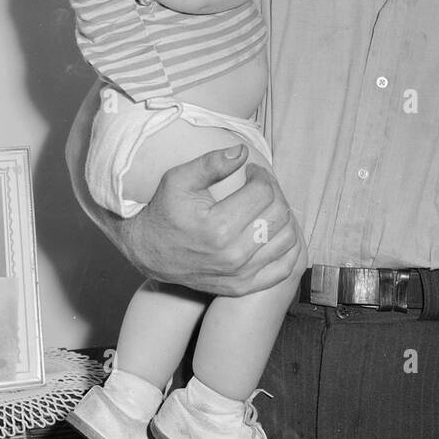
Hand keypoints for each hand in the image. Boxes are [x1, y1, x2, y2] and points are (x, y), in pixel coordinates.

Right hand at [125, 145, 304, 296]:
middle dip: (275, 192)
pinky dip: (289, 248)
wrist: (149, 252)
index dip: (261, 175)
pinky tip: (276, 231)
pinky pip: (285, 268)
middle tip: (261, 185)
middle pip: (279, 215)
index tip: (251, 171)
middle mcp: (232, 255)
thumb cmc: (165, 211)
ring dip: (284, 216)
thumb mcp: (179, 179)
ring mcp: (240, 275)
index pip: (263, 193)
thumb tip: (242, 152)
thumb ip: (211, 163)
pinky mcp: (243, 287)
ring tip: (267, 206)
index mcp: (218, 227)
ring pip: (287, 240)